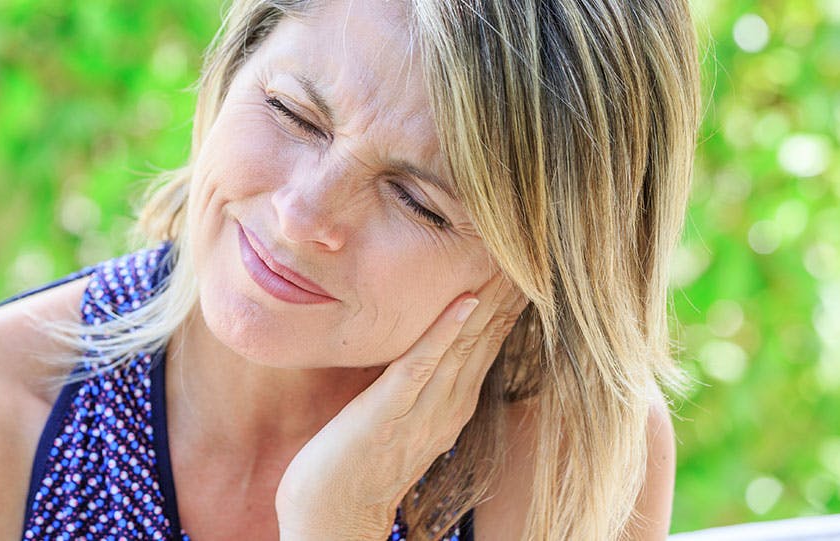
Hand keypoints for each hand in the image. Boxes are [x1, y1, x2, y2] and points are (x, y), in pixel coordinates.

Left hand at [275, 272, 527, 539]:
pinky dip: (442, 334)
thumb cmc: (357, 460)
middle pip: (485, 337)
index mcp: (452, 402)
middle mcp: (447, 405)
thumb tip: (426, 337)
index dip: (506, 298)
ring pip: (463, 346)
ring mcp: (421, 411)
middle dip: (507, 290)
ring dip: (487, 301)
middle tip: (534, 244)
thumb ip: (418, 377)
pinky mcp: (388, 413)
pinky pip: (419, 368)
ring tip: (509, 259)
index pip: (488, 340)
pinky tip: (461, 302)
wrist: (333, 516)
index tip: (524, 256)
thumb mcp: (399, 411)